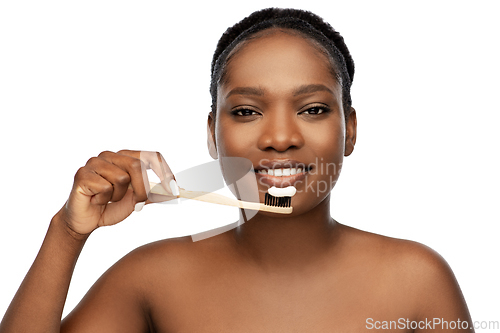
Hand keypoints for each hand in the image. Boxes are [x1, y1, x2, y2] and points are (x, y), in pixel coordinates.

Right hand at [55, 150, 177, 236]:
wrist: (87, 221)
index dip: (164, 171)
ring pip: (121, 178)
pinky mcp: (82, 174)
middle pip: (136, 166)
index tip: (173, 188)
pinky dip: (104, 199)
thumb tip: (174, 192)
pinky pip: (105, 187)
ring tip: (109, 199)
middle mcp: (109, 155)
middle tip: (138, 204)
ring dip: (118, 196)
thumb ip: (153, 194)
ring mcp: (94, 163)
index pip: (150, 156)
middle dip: (142, 189)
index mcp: (125, 157)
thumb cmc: (111, 207)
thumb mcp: (137, 200)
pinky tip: (97, 200)